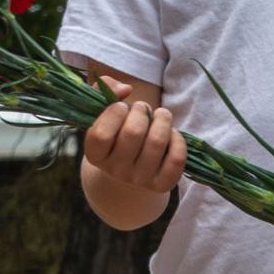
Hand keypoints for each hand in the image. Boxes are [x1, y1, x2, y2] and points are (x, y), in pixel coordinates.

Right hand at [82, 79, 186, 196]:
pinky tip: (172, 132)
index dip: (114, 113)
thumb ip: (106, 89)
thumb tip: (125, 88)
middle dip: (142, 111)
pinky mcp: (161, 185)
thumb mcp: (102, 112)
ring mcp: (139, 180)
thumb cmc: (116, 133)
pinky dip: (178, 140)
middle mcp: (115, 171)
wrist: (128, 173)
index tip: (122, 106)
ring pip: (157, 142)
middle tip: (143, 107)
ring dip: (163, 119)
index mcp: (95, 155)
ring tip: (162, 114)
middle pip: (133, 133)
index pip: (101, 134)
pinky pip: (176, 159)